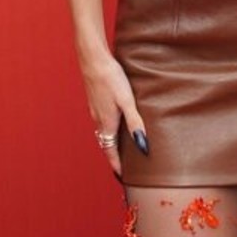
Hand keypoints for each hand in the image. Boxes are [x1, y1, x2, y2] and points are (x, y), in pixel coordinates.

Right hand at [80, 54, 147, 177]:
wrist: (93, 59)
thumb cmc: (111, 79)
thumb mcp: (127, 102)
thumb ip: (135, 123)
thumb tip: (143, 146)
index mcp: (106, 123)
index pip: (111, 152)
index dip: (117, 165)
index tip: (123, 178)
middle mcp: (98, 120)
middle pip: (107, 145)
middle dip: (115, 158)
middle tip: (124, 169)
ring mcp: (95, 111)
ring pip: (104, 134)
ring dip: (112, 144)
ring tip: (122, 151)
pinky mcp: (95, 101)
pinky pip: (102, 123)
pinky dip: (109, 131)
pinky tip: (117, 125)